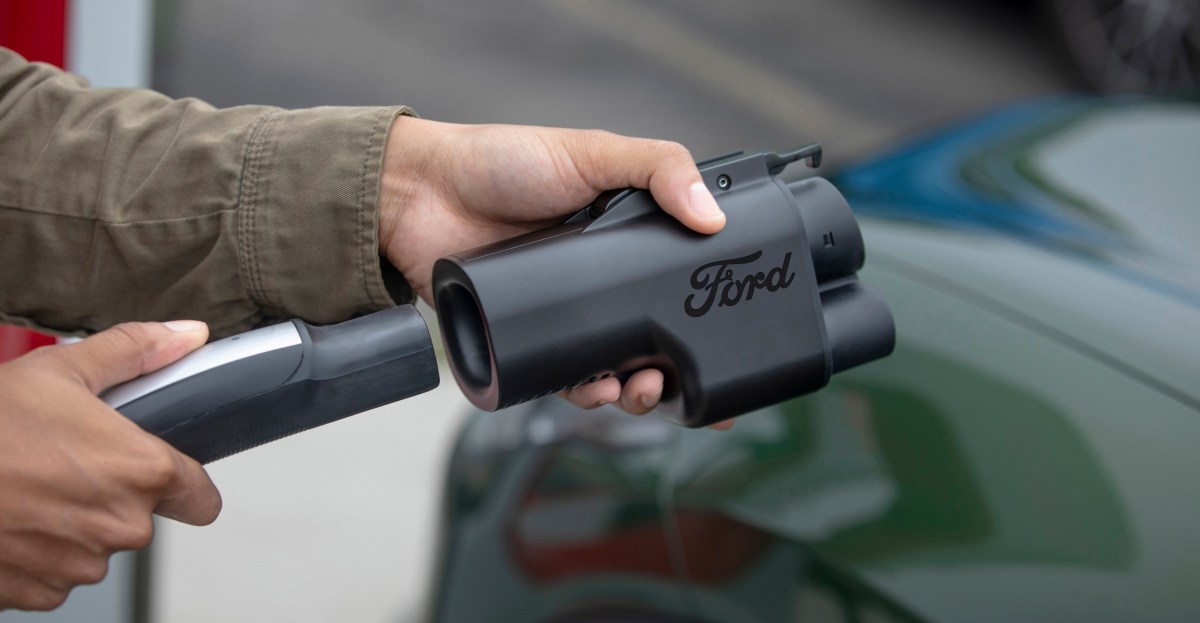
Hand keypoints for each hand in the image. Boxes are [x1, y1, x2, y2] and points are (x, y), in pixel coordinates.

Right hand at [0, 322, 221, 610]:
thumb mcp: (62, 370)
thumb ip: (136, 352)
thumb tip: (186, 334)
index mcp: (143, 472)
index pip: (201, 499)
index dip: (185, 486)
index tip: (166, 476)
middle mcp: (121, 526)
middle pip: (142, 518)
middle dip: (114, 495)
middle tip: (68, 464)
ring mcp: (80, 565)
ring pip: (96, 546)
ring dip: (74, 525)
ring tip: (31, 487)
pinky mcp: (41, 593)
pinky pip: (56, 573)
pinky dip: (39, 552)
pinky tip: (13, 519)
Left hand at [378, 117, 726, 415]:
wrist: (420, 194)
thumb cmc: (501, 161)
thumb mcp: (593, 152)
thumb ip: (659, 171)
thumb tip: (716, 218)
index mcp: (626, 239)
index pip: (680, 281)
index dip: (710, 315)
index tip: (739, 347)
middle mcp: (600, 281)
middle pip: (653, 339)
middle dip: (673, 372)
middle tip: (673, 380)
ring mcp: (564, 313)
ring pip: (612, 368)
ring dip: (633, 392)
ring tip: (638, 390)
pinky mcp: (525, 339)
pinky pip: (563, 378)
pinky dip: (583, 392)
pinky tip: (594, 391)